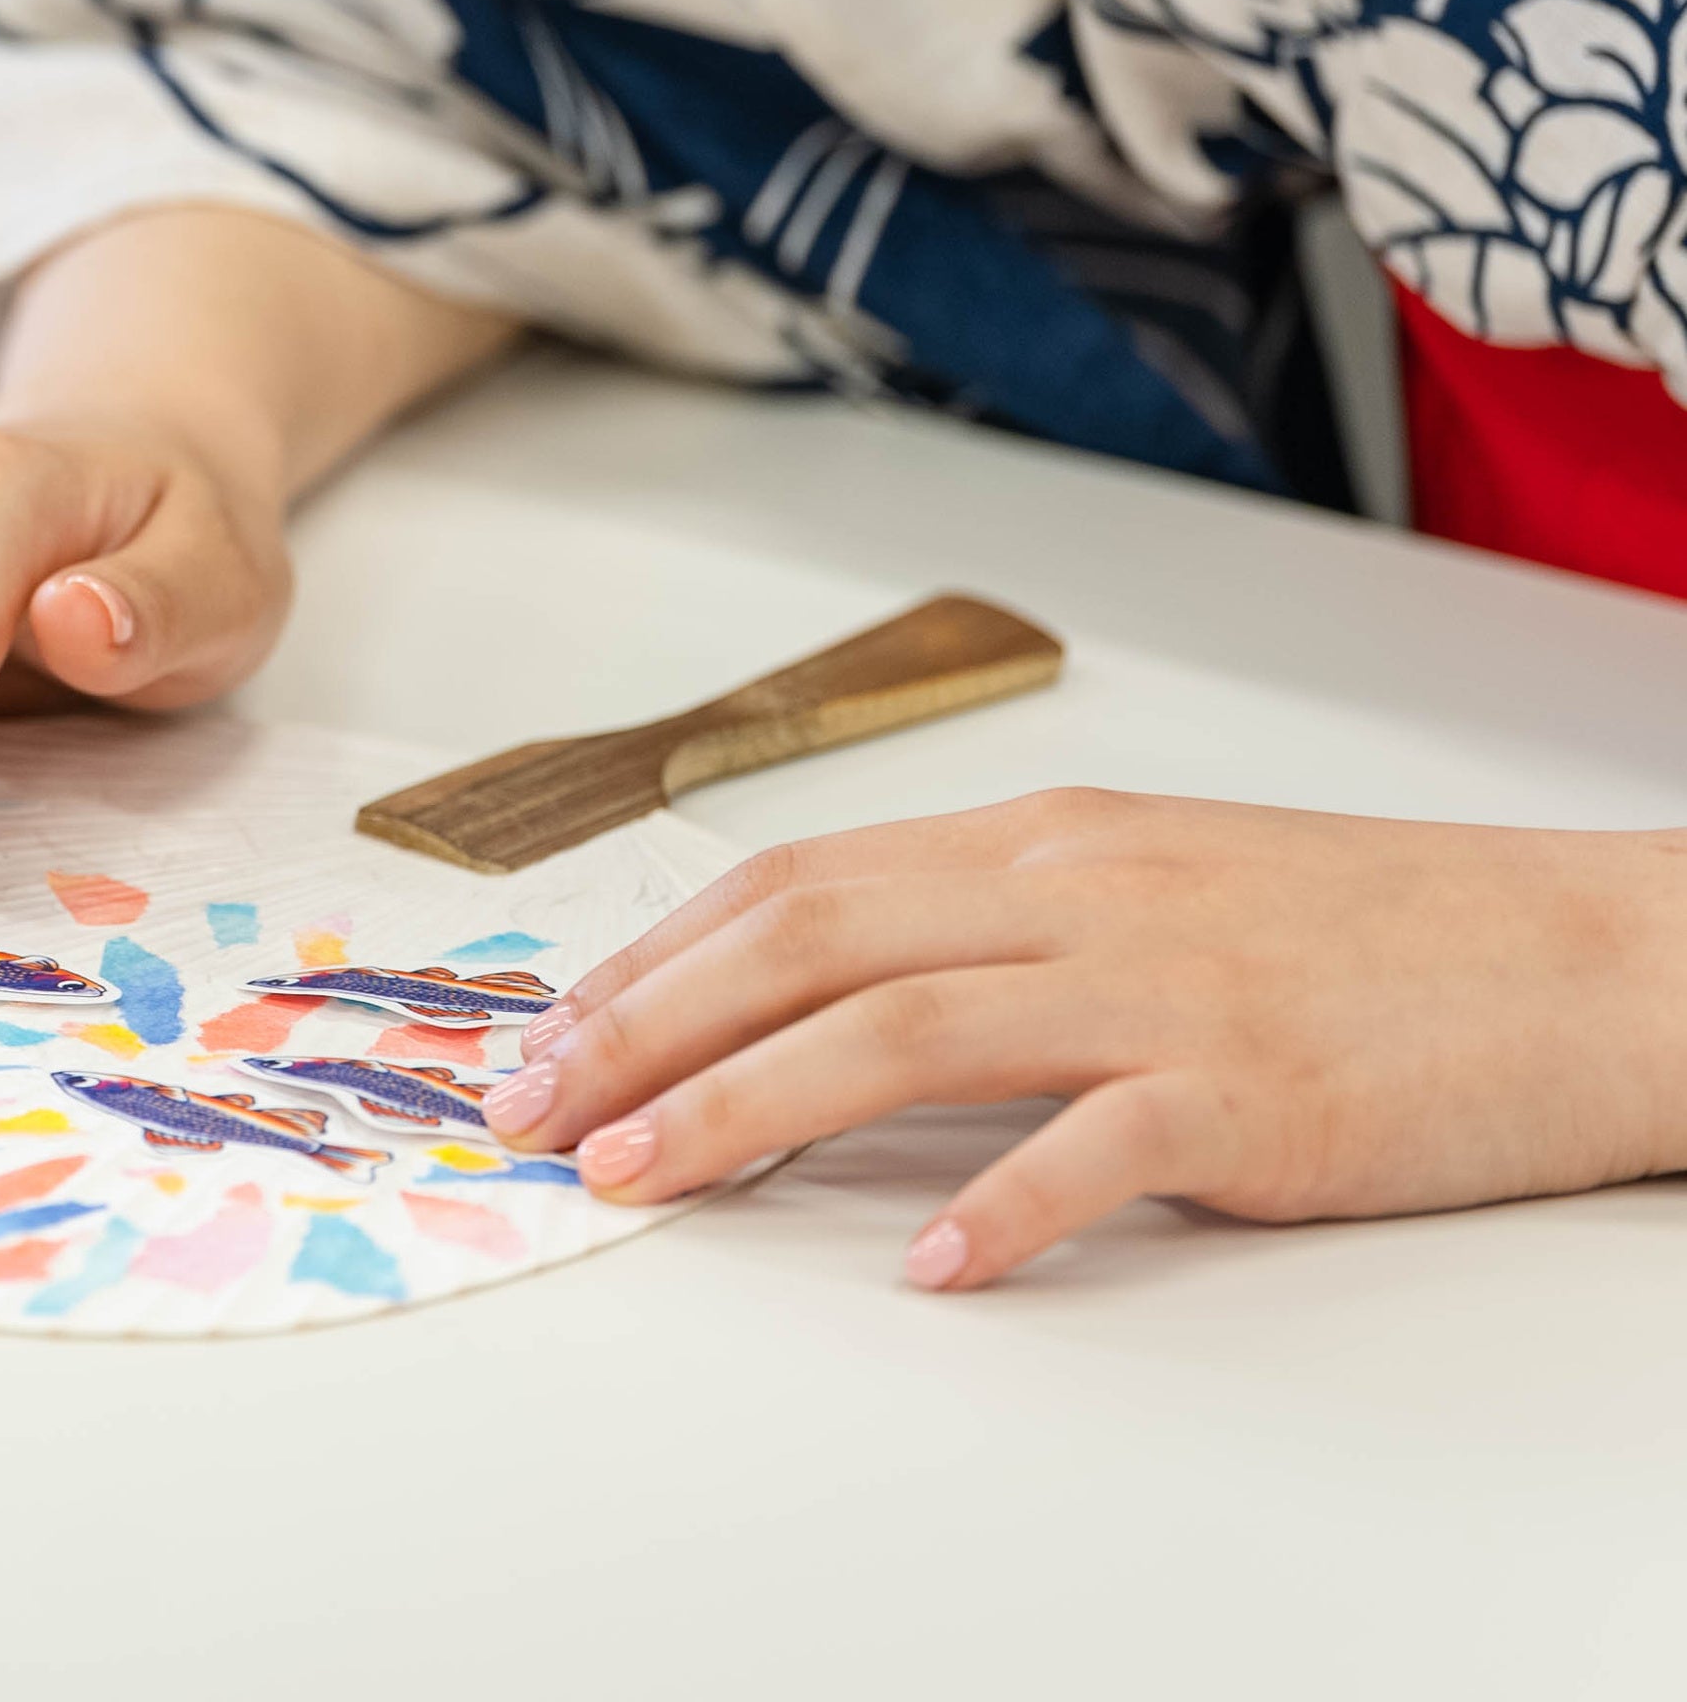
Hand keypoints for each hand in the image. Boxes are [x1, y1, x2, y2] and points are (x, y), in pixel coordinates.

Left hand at [482, 791, 1686, 1287]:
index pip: (789, 884)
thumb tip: (822, 996)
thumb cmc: (1367, 936)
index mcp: (1040, 842)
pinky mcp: (1252, 1090)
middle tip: (528, 1108)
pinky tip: (926, 1267)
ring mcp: (1160, 986)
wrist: (1586, 955)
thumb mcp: (1148, 890)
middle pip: (801, 941)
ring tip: (638, 1176)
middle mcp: (1075, 892)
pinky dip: (999, 1206)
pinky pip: (1097, 1146)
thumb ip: (992, 931)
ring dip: (743, 1106)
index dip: (648, 960)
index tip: (546, 1031)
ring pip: (900, 1028)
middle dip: (638, 1025)